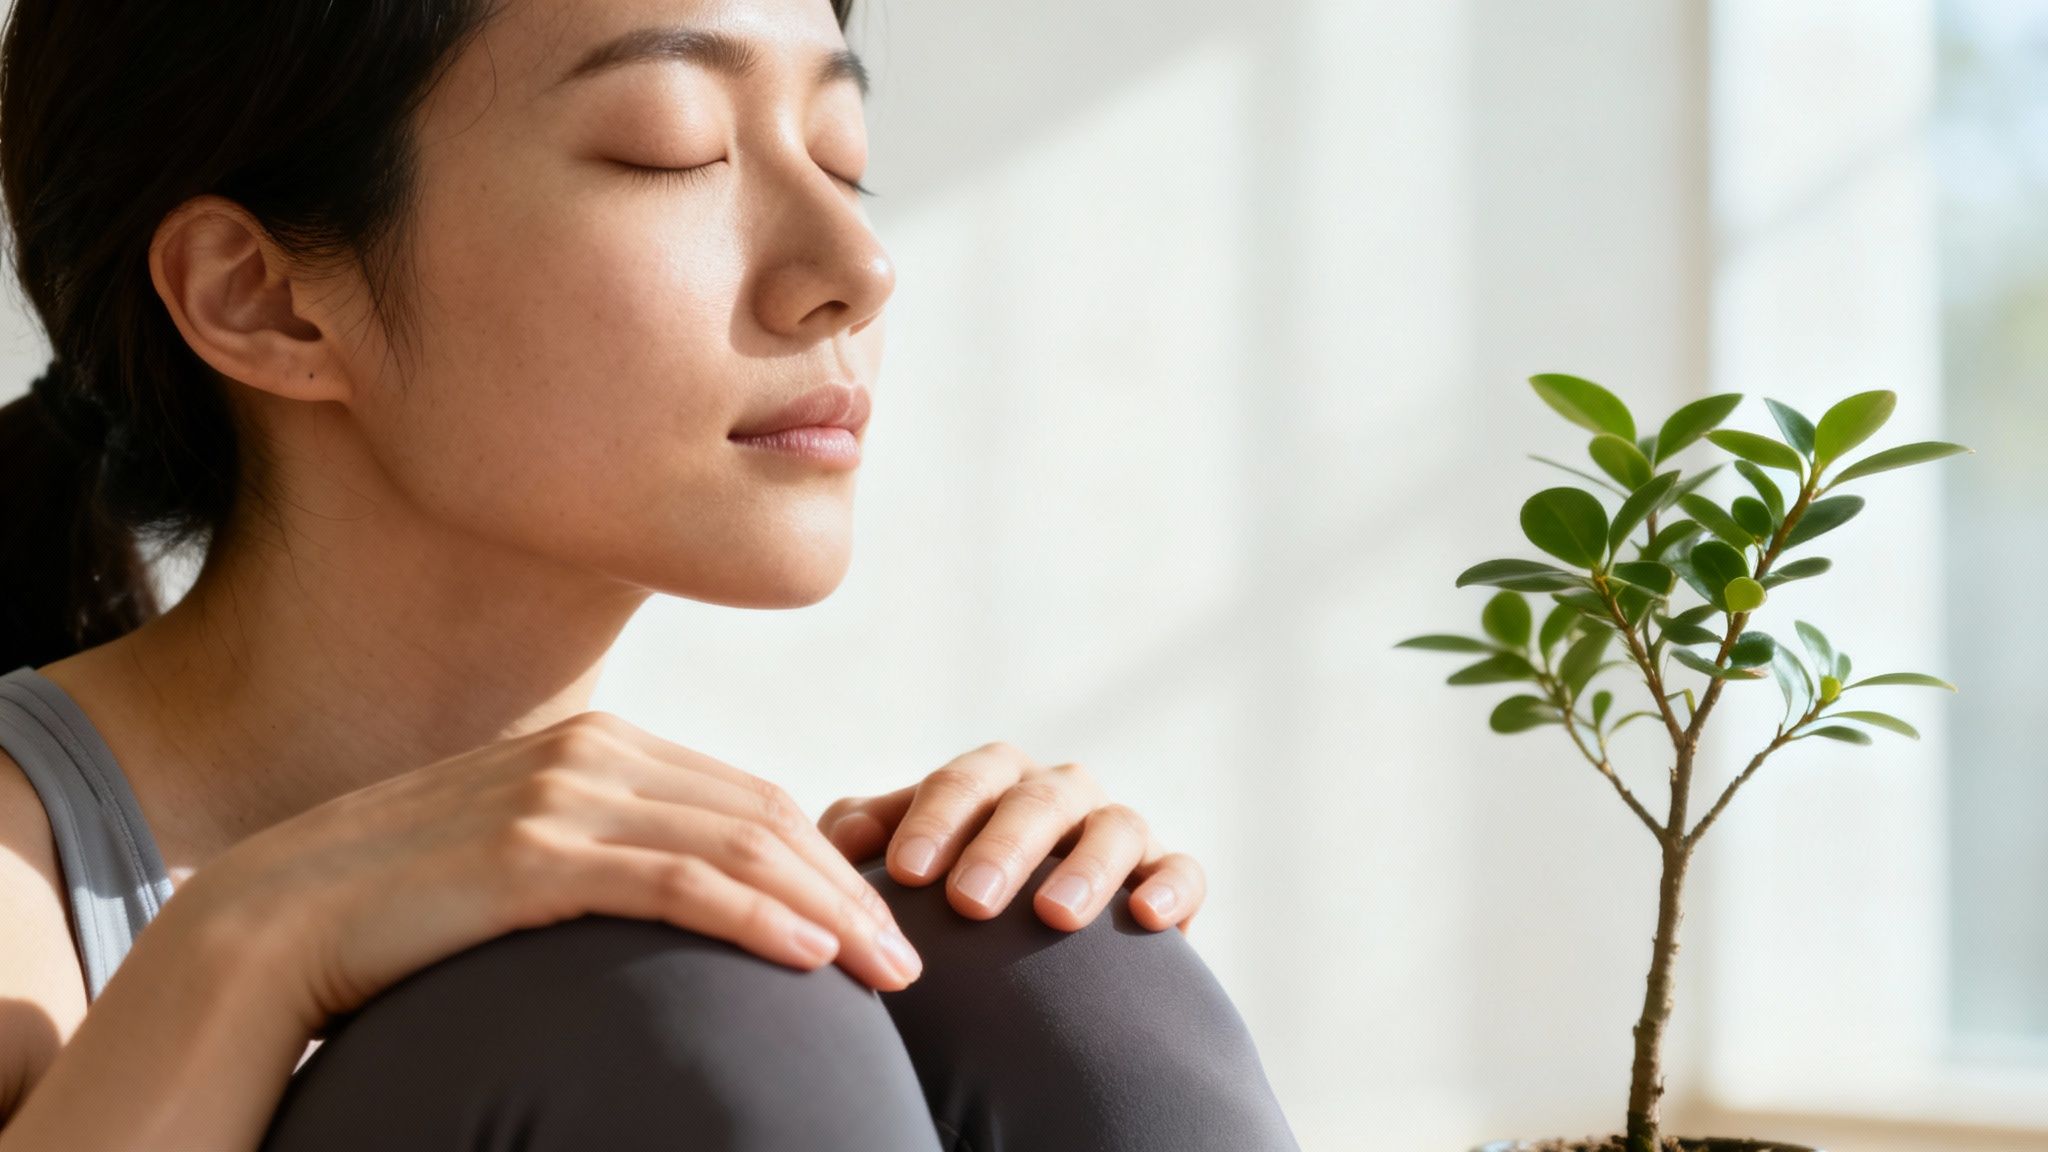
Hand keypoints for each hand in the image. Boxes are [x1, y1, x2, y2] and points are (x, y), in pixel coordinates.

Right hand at [172, 711, 925, 1033]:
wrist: (272, 920)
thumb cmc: (405, 902)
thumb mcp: (523, 855)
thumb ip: (602, 851)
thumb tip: (678, 892)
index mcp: (600, 746)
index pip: (752, 800)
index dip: (828, 858)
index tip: (879, 918)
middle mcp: (593, 755)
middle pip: (766, 816)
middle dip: (850, 887)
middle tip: (909, 954)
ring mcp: (563, 796)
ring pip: (740, 845)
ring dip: (829, 910)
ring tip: (887, 970)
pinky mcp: (532, 854)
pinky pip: (678, 883)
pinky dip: (757, 917)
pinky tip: (811, 958)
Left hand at [815, 741, 1204, 934]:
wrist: (1008, 967)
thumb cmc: (936, 905)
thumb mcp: (890, 866)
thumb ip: (859, 840)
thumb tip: (848, 840)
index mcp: (991, 781)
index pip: (963, 782)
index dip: (935, 821)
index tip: (905, 874)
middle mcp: (1058, 795)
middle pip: (1039, 799)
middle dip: (1004, 846)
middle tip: (970, 901)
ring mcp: (1116, 833)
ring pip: (1117, 826)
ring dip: (1087, 865)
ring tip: (1053, 915)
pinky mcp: (1168, 878)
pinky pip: (1184, 870)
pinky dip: (1172, 886)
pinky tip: (1146, 919)